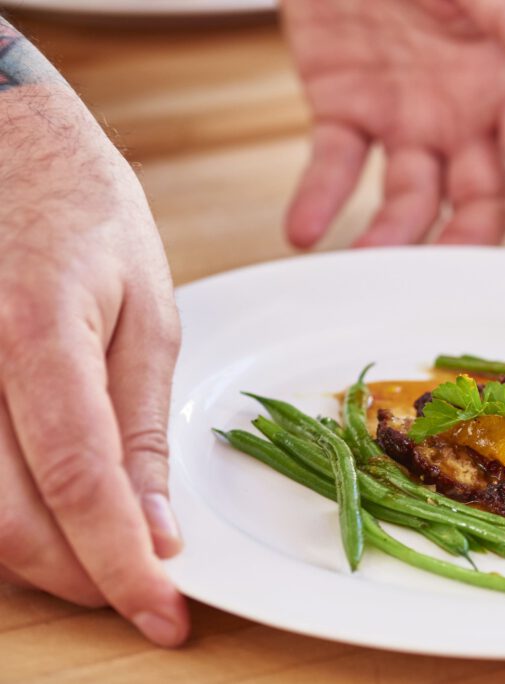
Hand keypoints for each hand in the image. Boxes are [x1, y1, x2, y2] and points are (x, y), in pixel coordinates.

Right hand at [0, 73, 187, 643]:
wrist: (0, 138)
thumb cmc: (84, 208)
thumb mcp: (147, 305)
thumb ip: (141, 420)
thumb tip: (155, 524)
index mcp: (38, 335)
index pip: (82, 484)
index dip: (124, 566)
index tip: (167, 616)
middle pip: (6, 524)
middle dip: (80, 578)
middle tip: (140, 591)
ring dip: (36, 558)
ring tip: (101, 557)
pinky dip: (1, 514)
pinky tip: (43, 512)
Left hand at [281, 0, 504, 250]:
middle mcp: (466, 116)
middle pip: (479, 200)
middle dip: (466, 241)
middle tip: (448, 281)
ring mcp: (405, 121)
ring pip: (407, 199)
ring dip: (389, 236)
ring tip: (364, 264)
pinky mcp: (345, 112)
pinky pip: (334, 166)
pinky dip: (319, 200)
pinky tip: (304, 232)